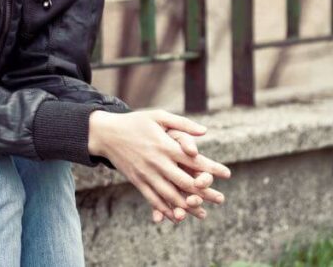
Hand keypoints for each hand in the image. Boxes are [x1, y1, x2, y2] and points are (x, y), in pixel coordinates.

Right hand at [88, 109, 230, 224]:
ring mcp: (147, 174)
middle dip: (206, 193)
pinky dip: (166, 210)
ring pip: (171, 195)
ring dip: (189, 206)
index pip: (194, 160)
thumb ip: (182, 124)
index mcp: (165, 145)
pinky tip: (177, 217)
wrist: (105, 133)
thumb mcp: (157, 116)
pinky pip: (153, 199)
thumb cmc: (134, 122)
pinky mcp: (137, 181)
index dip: (212, 168)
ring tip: (203, 213)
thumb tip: (205, 132)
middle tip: (221, 199)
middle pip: (186, 182)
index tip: (227, 173)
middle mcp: (158, 162)